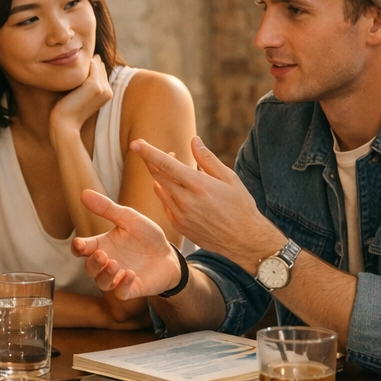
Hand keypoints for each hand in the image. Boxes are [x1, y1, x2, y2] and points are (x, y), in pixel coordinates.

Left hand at [50, 56, 111, 135]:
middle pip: (99, 66)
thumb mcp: (79, 94)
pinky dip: (83, 63)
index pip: (101, 72)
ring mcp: (103, 88)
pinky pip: (92, 65)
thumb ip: (85, 82)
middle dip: (89, 62)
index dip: (89, 66)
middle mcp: (108, 91)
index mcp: (107, 94)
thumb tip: (84, 66)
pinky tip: (71, 67)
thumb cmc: (68, 110)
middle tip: (74, 60)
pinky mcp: (95, 86)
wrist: (65, 124)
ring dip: (85, 61)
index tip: (76, 65)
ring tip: (72, 63)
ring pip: (96, 64)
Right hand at [72, 190, 180, 298]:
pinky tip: (130, 274)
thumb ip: (107, 208)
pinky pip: (121, 293)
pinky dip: (122, 285)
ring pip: (102, 283)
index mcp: (102, 245)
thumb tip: (84, 193)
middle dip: (93, 263)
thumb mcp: (129, 218)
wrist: (169, 254)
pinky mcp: (132, 289)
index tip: (79, 244)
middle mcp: (107, 263)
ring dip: (105, 275)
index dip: (77, 247)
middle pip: (90, 268)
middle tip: (102, 255)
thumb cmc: (146, 236)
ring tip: (115, 264)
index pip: (82, 249)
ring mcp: (118, 278)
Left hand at [132, 136, 281, 266]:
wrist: (243, 240)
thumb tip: (194, 140)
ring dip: (160, 176)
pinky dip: (167, 193)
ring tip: (172, 168)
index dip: (149, 152)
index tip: (136, 142)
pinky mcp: (179, 226)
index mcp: (199, 186)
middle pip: (158, 176)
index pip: (166, 165)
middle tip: (152, 150)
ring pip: (160, 190)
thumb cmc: (240, 206)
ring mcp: (180, 216)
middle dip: (151, 160)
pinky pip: (166, 205)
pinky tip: (178, 189)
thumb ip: (207, 159)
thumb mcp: (229, 178)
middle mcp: (186, 201)